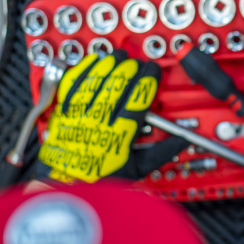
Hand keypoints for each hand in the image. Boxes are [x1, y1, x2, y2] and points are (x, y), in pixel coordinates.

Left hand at [35, 50, 185, 183]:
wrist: (63, 187)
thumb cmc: (99, 180)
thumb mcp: (135, 170)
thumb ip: (160, 153)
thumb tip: (181, 142)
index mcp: (119, 137)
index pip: (136, 101)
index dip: (147, 82)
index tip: (153, 72)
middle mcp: (98, 122)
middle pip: (116, 86)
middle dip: (129, 69)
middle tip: (138, 63)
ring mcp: (79, 115)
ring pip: (95, 82)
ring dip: (108, 65)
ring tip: (119, 56)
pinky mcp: (63, 112)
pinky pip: (72, 85)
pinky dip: (83, 70)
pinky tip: (92, 62)